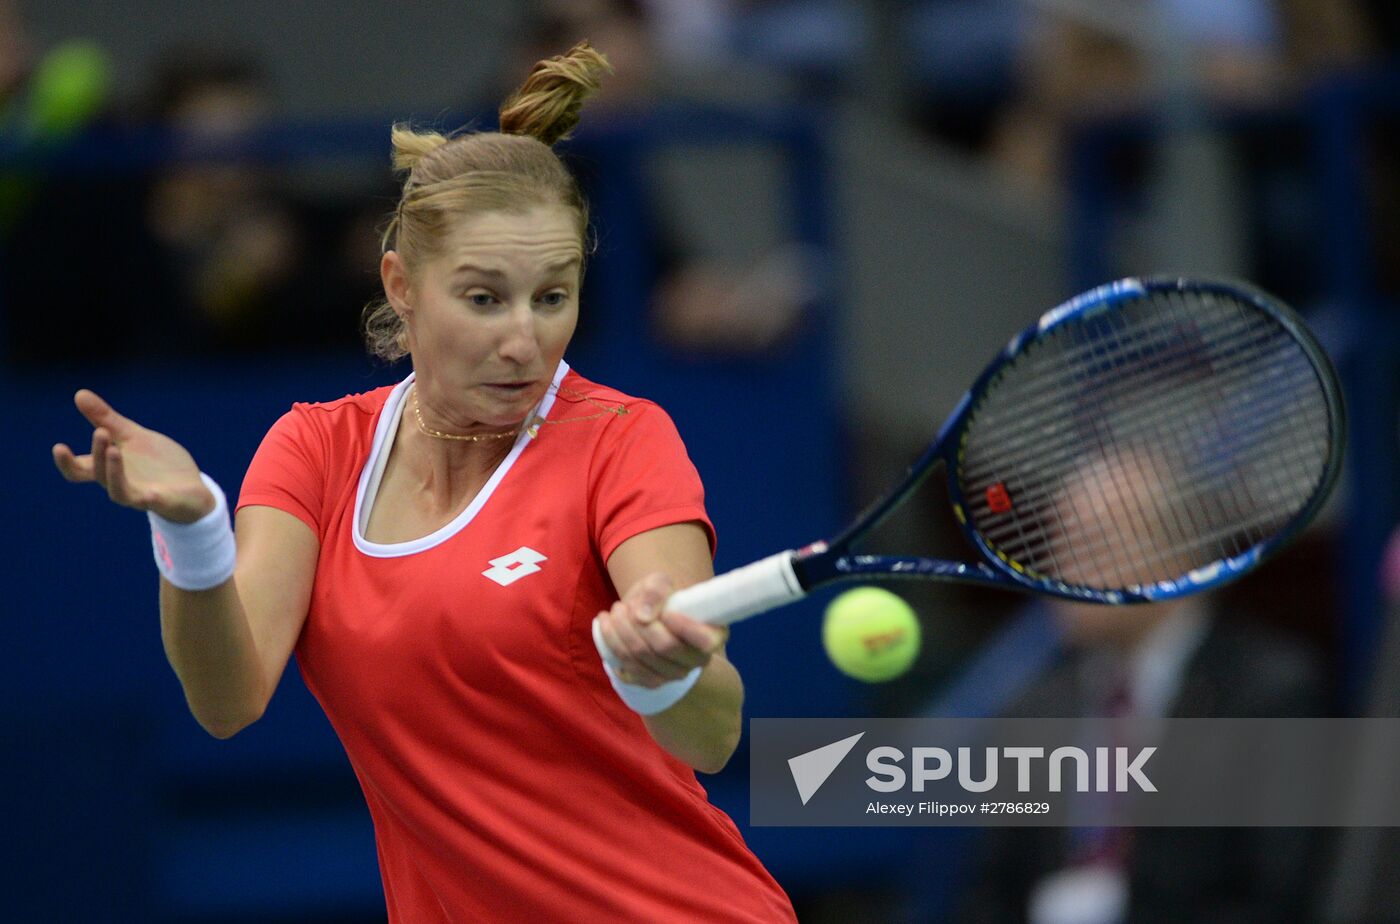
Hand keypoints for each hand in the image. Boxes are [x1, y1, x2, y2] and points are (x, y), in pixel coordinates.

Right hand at [52, 389, 214, 522]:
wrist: (193, 487)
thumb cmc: (158, 463)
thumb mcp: (133, 436)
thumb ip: (107, 419)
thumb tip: (79, 394)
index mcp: (110, 467)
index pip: (79, 470)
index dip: (66, 462)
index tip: (59, 446)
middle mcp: (120, 483)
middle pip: (98, 474)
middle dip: (97, 453)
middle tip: (101, 431)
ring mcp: (140, 495)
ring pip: (118, 490)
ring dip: (113, 471)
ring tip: (114, 449)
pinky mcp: (161, 502)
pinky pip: (151, 502)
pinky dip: (148, 497)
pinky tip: (151, 492)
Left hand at [595, 572, 727, 687]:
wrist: (648, 619)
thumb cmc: (661, 600)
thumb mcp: (660, 584)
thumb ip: (656, 590)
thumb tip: (642, 615)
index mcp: (713, 635)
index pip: (705, 641)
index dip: (684, 627)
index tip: (665, 612)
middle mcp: (697, 660)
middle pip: (665, 646)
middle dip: (637, 623)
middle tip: (622, 606)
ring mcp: (674, 675)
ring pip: (642, 657)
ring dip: (620, 631)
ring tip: (614, 611)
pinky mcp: (652, 682)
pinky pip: (628, 668)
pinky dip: (612, 644)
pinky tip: (607, 626)